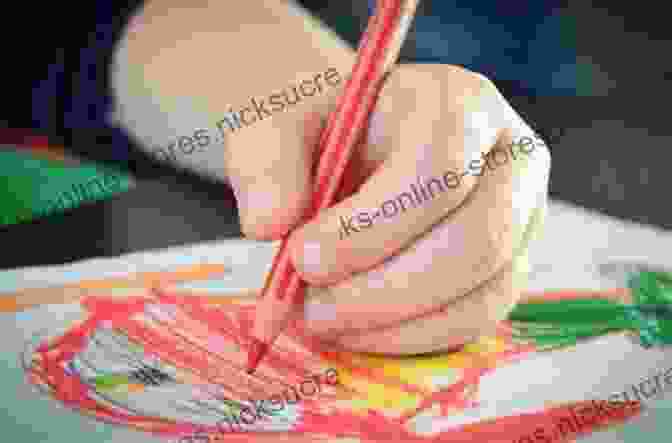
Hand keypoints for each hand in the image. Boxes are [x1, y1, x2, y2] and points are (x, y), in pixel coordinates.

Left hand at [227, 64, 550, 353]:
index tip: (301, 258)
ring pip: (481, 294)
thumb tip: (270, 224)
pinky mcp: (508, 269)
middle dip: (385, 289)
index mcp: (460, 104)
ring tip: (324, 320)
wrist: (353, 152)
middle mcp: (511, 161)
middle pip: (476, 241)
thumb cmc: (325, 136)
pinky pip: (474, 321)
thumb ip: (264, 161)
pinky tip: (357, 328)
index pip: (439, 169)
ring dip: (394, 323)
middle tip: (311, 310)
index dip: (371, 225)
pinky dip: (410, 338)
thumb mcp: (279, 127)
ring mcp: (521, 221)